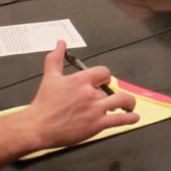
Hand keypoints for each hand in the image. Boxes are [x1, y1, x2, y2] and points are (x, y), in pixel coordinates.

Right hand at [21, 41, 137, 149]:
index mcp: (80, 80)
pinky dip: (130, 118)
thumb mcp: (49, 78)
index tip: (103, 82)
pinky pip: (120, 119)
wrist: (36, 128)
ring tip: (129, 105)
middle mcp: (89, 93)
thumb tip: (60, 43)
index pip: (104, 71)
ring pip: (121, 101)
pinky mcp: (96, 124)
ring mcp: (94, 109)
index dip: (105, 77)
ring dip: (128, 103)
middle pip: (111, 89)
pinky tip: (134, 117)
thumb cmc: (43, 105)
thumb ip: (56, 59)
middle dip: (110, 94)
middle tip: (110, 98)